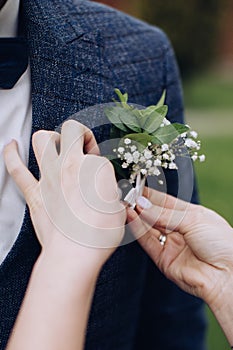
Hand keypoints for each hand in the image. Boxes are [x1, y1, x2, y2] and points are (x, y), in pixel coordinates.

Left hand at [4, 120, 125, 272]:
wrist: (74, 255)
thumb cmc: (98, 236)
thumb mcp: (118, 211)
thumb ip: (111, 194)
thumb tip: (107, 192)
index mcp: (96, 168)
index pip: (100, 157)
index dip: (103, 168)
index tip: (103, 182)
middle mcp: (72, 166)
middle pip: (72, 130)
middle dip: (80, 134)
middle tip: (84, 149)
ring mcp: (50, 177)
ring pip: (42, 139)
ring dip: (50, 138)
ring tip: (56, 145)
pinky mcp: (34, 193)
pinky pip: (17, 169)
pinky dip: (11, 155)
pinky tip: (11, 146)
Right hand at [127, 187, 232, 308]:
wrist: (229, 274)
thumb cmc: (222, 242)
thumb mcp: (193, 219)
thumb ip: (164, 213)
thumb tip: (141, 204)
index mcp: (190, 215)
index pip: (165, 201)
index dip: (150, 194)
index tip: (135, 186)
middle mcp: (178, 229)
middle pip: (154, 214)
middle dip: (140, 204)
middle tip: (126, 194)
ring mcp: (171, 245)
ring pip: (149, 228)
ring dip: (136, 215)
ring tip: (125, 203)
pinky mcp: (164, 260)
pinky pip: (148, 242)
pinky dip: (138, 229)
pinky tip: (131, 216)